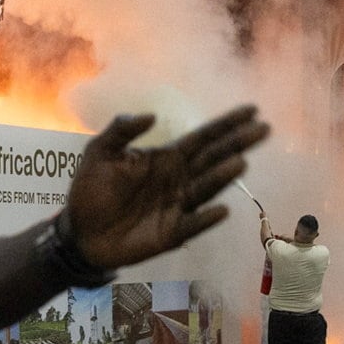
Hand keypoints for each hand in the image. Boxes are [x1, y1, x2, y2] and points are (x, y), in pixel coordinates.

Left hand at [65, 106, 268, 269]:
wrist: (79, 231)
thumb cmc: (91, 189)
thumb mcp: (99, 151)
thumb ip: (121, 129)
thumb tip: (152, 115)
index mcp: (166, 158)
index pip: (203, 137)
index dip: (227, 124)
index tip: (252, 110)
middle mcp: (179, 180)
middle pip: (214, 158)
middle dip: (238, 143)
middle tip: (264, 129)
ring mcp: (178, 206)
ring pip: (206, 188)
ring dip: (222, 177)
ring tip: (240, 162)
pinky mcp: (172, 234)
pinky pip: (192, 225)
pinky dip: (206, 219)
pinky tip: (221, 210)